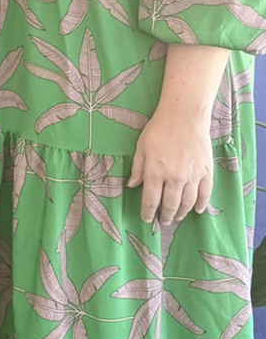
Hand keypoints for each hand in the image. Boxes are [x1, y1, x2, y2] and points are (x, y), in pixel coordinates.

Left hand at [129, 107, 212, 225]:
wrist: (184, 117)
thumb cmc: (158, 130)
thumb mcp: (141, 147)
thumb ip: (138, 168)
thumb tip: (131, 186)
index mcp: (156, 172)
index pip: (151, 200)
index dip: (148, 212)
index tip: (146, 219)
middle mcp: (175, 178)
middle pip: (170, 205)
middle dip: (166, 216)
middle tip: (163, 221)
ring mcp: (193, 176)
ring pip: (187, 202)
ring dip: (181, 213)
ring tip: (177, 217)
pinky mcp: (206, 172)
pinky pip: (205, 194)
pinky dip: (201, 205)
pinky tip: (196, 210)